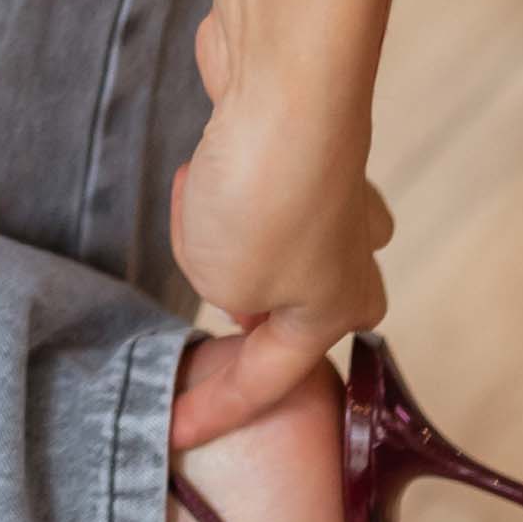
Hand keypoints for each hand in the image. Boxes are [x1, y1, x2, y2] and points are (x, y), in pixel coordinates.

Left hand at [168, 0, 395, 448]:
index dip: (215, 411)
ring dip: (227, 232)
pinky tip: (204, 165)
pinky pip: (254, 182)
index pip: (268, 380)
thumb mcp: (222, 280)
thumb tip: (239, 248)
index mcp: (335, 310)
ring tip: (202, 210)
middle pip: (301, 308)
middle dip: (259, 319)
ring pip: (275, 241)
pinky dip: (221, 179)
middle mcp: (349, 254)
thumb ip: (226, 287)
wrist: (285, 87)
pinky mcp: (302, 140)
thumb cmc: (260, 198)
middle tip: (229, 331)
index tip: (173, 434)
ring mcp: (333, 192)